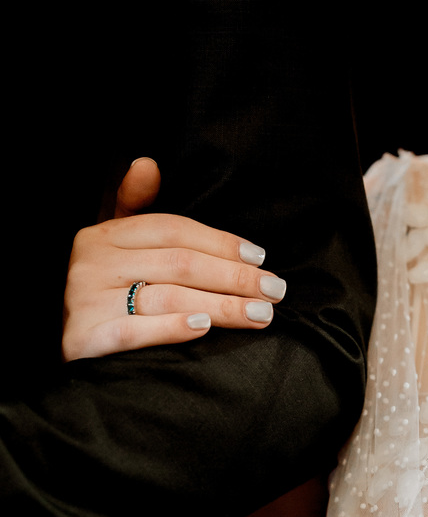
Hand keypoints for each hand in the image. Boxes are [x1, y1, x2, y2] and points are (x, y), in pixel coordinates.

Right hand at [63, 158, 287, 360]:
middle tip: (274, 291)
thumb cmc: (104, 296)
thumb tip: (147, 163)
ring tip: (260, 314)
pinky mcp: (85, 339)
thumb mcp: (116, 248)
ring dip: (222, 306)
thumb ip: (136, 208)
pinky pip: (135, 331)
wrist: (64, 353)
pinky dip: (172, 329)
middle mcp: (92, 263)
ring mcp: (85, 301)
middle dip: (234, 277)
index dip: (221, 242)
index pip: (173, 230)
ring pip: (168, 297)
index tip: (260, 258)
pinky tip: (204, 328)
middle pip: (179, 264)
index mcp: (103, 235)